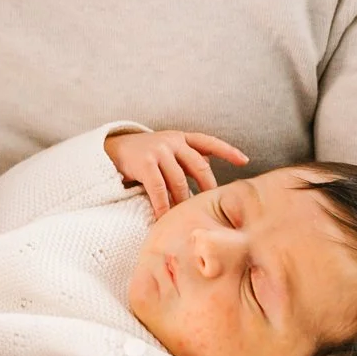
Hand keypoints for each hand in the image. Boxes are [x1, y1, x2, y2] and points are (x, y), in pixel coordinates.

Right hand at [106, 127, 247, 215]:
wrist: (111, 149)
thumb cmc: (144, 154)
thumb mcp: (167, 150)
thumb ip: (186, 157)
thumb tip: (208, 170)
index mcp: (181, 138)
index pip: (209, 142)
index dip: (227, 151)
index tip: (245, 161)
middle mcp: (172, 141)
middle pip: (198, 166)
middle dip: (208, 187)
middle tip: (214, 206)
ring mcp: (158, 150)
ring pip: (179, 181)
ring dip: (184, 201)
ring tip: (188, 217)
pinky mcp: (144, 163)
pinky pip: (159, 189)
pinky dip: (164, 206)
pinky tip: (165, 218)